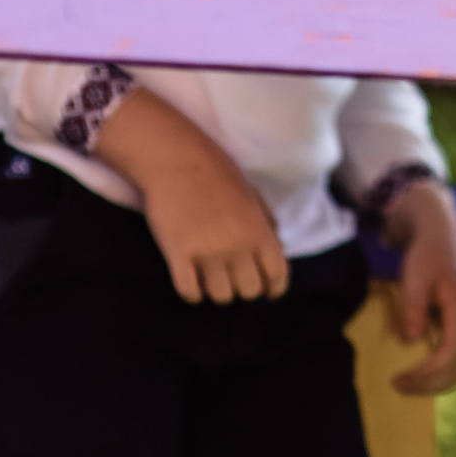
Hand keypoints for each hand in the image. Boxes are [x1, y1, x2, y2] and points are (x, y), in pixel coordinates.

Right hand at [94, 91, 289, 303]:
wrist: (177, 160)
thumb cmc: (218, 175)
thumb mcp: (253, 197)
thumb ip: (267, 225)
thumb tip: (278, 251)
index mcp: (259, 231)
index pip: (277, 276)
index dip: (273, 288)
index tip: (267, 291)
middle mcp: (237, 246)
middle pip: (249, 291)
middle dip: (244, 289)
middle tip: (234, 279)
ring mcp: (207, 252)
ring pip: (220, 296)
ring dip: (217, 291)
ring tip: (212, 278)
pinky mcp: (178, 254)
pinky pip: (189, 292)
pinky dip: (193, 293)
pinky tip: (192, 281)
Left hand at [383, 182, 455, 394]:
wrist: (441, 236)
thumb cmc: (427, 255)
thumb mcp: (415, 277)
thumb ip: (414, 307)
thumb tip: (412, 339)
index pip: (450, 355)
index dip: (426, 373)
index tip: (399, 378)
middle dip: (428, 384)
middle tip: (397, 385)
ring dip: (434, 382)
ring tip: (405, 384)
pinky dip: (439, 372)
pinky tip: (418, 372)